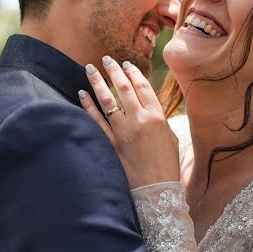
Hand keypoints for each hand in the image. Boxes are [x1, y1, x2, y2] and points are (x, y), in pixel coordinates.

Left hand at [78, 55, 179, 188]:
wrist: (157, 192)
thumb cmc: (166, 166)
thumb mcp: (170, 138)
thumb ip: (159, 120)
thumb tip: (148, 107)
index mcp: (157, 117)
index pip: (143, 88)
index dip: (133, 74)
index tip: (125, 65)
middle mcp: (140, 120)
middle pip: (124, 89)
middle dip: (113, 71)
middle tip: (105, 60)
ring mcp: (123, 132)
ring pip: (107, 100)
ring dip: (97, 82)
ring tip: (90, 69)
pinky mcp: (111, 144)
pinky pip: (96, 120)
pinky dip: (88, 105)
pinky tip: (82, 94)